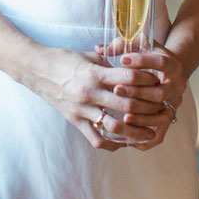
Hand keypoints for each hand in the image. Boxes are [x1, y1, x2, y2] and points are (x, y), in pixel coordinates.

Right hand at [37, 47, 162, 150]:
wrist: (36, 69)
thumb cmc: (63, 58)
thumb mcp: (88, 55)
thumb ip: (109, 63)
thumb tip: (130, 66)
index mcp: (94, 73)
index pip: (128, 78)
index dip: (147, 81)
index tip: (158, 83)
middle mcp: (90, 93)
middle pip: (127, 105)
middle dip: (148, 109)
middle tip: (162, 111)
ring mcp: (82, 109)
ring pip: (115, 126)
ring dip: (136, 132)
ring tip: (151, 133)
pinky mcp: (75, 120)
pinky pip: (96, 139)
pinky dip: (112, 144)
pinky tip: (123, 143)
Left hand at [110, 42, 186, 151]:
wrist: (169, 71)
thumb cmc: (149, 55)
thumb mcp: (140, 45)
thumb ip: (122, 45)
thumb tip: (98, 49)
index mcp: (172, 65)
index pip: (160, 62)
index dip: (142, 61)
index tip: (122, 60)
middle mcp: (177, 86)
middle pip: (159, 92)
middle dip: (137, 92)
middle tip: (116, 90)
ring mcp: (175, 104)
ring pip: (161, 115)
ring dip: (142, 117)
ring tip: (123, 116)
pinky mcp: (169, 118)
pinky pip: (160, 133)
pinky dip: (146, 138)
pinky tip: (130, 138)